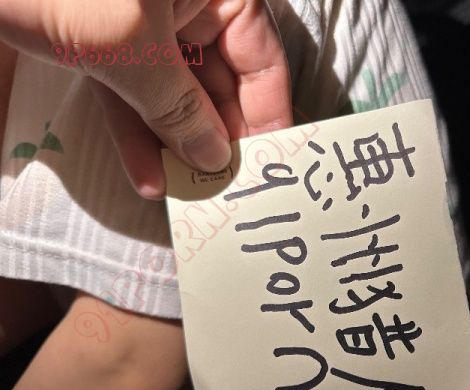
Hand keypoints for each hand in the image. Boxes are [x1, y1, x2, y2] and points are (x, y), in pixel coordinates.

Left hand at [0, 0, 292, 198]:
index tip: (267, 168)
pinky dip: (137, 132)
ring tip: (184, 195)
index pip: (261, 58)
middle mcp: (189, 7)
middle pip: (221, 82)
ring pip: (176, 95)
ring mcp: (147, 26)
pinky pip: (134, 93)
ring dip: (177, 146)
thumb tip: (215, 157)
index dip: (268, 114)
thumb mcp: (131, 46)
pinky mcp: (107, 44)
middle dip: (217, 138)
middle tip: (223, 192)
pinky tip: (145, 176)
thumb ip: (179, 106)